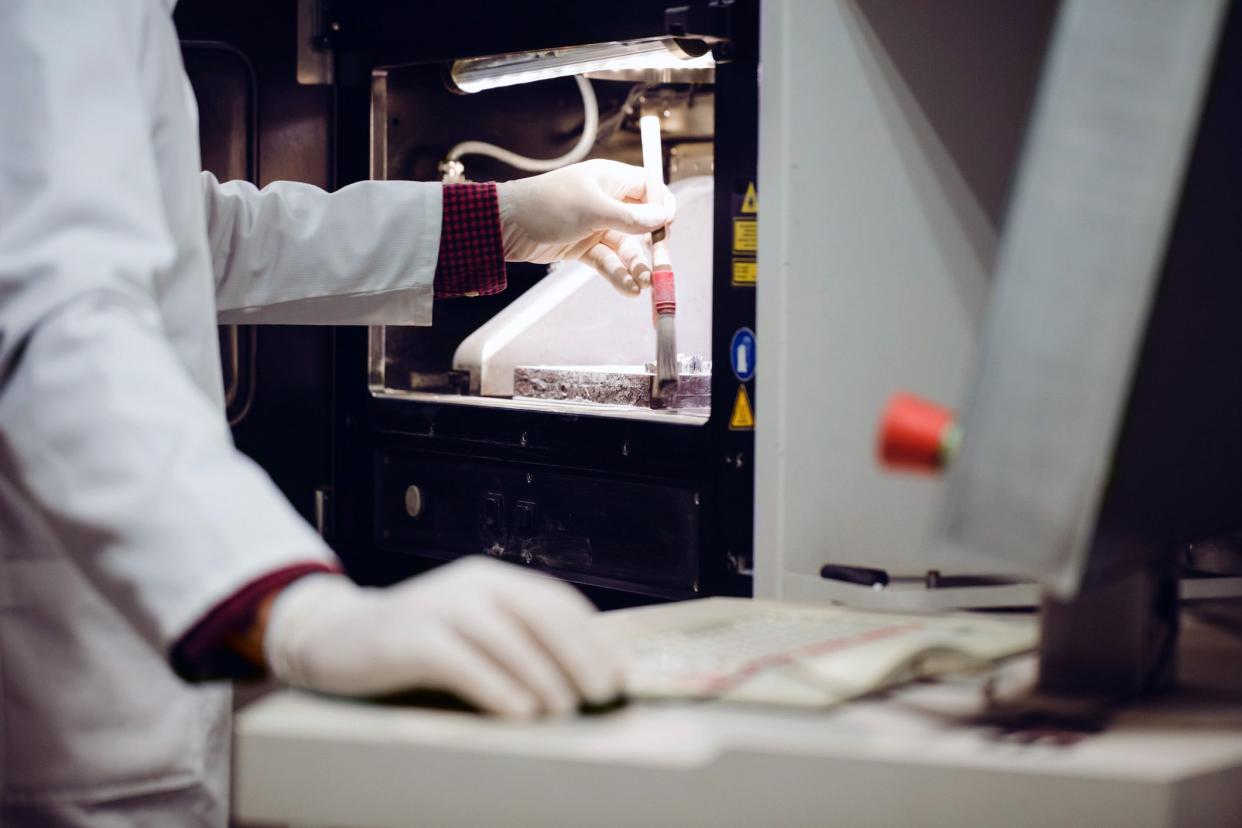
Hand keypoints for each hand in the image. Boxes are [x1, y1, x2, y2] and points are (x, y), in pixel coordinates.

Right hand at [263, 556, 624, 717]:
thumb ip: (514, 638)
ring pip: (504, 637)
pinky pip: (461, 661)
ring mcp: (438, 607)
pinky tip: (517, 712)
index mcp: (492, 580)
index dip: (593, 637)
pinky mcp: (409, 637)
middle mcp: (470, 585)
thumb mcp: (470, 628)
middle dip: (578, 654)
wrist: (335, 637)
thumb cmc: (417, 643)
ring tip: (564, 709)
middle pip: (538, 614)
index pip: (556, 601)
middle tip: (601, 693)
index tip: (617, 673)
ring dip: (542, 675)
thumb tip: (580, 675)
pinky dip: (494, 687)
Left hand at [497, 159, 675, 296]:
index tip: (668, 225)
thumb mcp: (593, 209)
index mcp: (610, 179)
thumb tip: (663, 217)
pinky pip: (607, 261)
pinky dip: (618, 274)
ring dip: (635, 266)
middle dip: (651, 245)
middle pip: (640, 223)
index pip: (648, 187)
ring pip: (624, 247)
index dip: (661, 205)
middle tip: (661, 266)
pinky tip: (629, 289)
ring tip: (644, 285)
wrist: (504, 225)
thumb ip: (630, 217)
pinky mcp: (582, 247)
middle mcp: (605, 201)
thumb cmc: (548, 205)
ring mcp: (594, 226)